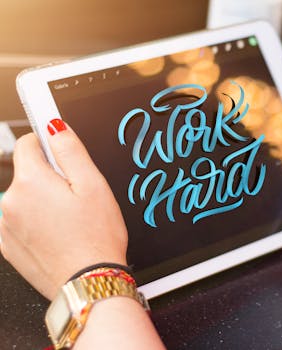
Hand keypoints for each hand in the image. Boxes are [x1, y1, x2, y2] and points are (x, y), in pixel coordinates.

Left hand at [0, 121, 127, 299]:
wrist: (88, 282)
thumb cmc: (96, 237)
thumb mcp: (93, 185)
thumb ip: (70, 150)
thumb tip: (55, 126)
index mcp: (31, 182)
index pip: (28, 144)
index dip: (48, 144)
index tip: (58, 148)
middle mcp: (10, 202)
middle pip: (28, 173)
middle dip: (50, 178)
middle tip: (77, 197)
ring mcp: (6, 226)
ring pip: (25, 199)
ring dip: (43, 202)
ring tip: (70, 220)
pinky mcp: (8, 246)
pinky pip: (20, 222)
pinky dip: (36, 223)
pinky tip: (58, 234)